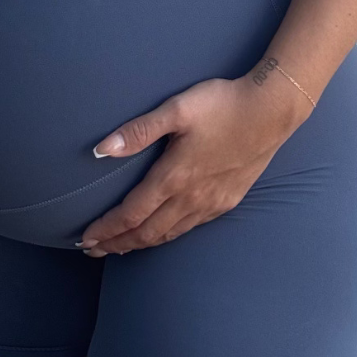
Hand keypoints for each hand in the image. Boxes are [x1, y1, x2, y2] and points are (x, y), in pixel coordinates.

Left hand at [77, 71, 307, 256]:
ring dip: (140, 244)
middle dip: (117, 244)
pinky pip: (190, 228)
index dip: (106, 230)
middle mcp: (191, 199)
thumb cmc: (223, 105)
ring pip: (169, 235)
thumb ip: (138, 131)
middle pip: (146, 233)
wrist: (272, 111)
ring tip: (120, 247)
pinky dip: (167, 236)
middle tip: (92, 251)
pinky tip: (163, 232)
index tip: (84, 239)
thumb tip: (100, 150)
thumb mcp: (177, 110)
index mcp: (174, 178)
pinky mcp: (227, 201)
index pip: (131, 215)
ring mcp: (211, 204)